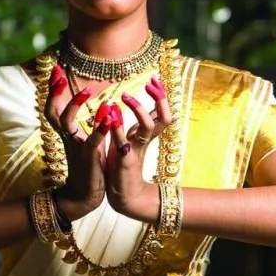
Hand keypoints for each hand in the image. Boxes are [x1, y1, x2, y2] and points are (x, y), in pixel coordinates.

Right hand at [45, 64, 108, 222]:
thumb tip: (100, 106)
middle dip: (54, 92)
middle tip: (59, 74)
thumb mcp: (87, 143)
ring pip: (66, 123)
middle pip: (52, 112)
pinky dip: (99, 128)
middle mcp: (67, 138)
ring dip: (75, 106)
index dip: (53, 90)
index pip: (54, 108)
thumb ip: (91, 126)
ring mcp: (76, 147)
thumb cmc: (88, 168)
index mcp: (67, 134)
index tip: (56, 70)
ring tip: (87, 91)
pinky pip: (91, 141)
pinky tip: (107, 116)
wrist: (83, 196)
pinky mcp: (88, 158)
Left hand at [105, 74, 172, 222]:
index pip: (163, 112)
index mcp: (148, 136)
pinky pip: (123, 144)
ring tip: (124, 96)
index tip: (154, 78)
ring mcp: (136, 152)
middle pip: (165, 118)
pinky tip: (110, 115)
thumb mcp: (131, 141)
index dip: (161, 95)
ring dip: (138, 111)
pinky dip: (117, 130)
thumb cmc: (124, 167)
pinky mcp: (125, 163)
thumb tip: (142, 106)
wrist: (124, 197)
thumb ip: (136, 125)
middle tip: (150, 84)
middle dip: (160, 100)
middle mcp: (145, 142)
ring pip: (146, 129)